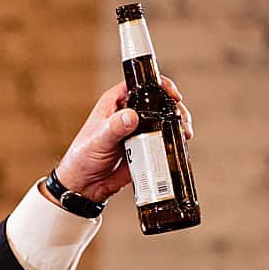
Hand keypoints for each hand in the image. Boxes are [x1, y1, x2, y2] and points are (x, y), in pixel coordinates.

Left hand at [54, 77, 193, 203]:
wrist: (86, 185)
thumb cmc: (83, 157)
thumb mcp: (98, 139)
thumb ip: (114, 127)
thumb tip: (131, 116)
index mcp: (115, 103)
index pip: (140, 84)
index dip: (158, 84)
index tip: (172, 94)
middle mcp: (128, 114)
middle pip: (157, 102)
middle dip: (174, 108)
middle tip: (182, 119)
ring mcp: (138, 132)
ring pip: (163, 122)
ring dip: (177, 126)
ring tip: (185, 134)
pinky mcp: (144, 149)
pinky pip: (162, 142)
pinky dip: (173, 143)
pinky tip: (179, 147)